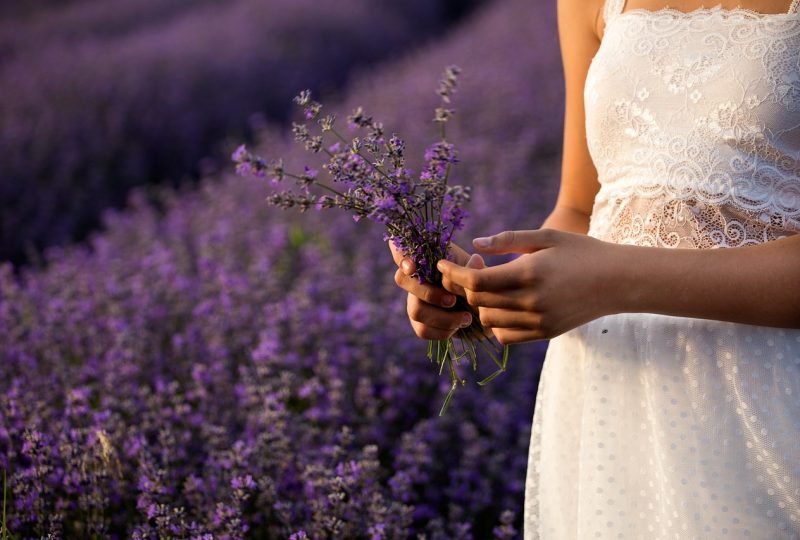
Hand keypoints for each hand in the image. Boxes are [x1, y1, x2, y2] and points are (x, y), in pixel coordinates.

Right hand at [389, 241, 472, 340]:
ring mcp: (414, 300)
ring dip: (443, 317)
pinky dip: (443, 331)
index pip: (401, 250)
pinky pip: (422, 330)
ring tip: (466, 318)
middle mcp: (416, 278)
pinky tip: (458, 327)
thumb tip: (475, 260)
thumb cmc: (478, 284)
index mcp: (428, 259)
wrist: (487, 311)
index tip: (413, 267)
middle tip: (453, 301)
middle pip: (402, 280)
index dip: (400, 256)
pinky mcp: (419, 323)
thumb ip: (474, 268)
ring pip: (415, 310)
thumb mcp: (479, 272)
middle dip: (429, 293)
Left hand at [436, 229, 621, 343]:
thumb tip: (475, 245)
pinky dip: (496, 323)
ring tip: (491, 286)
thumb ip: (509, 240)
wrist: (618, 281)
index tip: (442, 264)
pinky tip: (504, 306)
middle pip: (478, 301)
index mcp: (529, 274)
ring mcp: (538, 321)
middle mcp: (531, 301)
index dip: (454, 273)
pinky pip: (505, 336)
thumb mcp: (547, 237)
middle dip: (466, 285)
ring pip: (488, 321)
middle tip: (475, 268)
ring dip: (480, 304)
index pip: (476, 281)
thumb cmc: (581, 252)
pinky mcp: (544, 334)